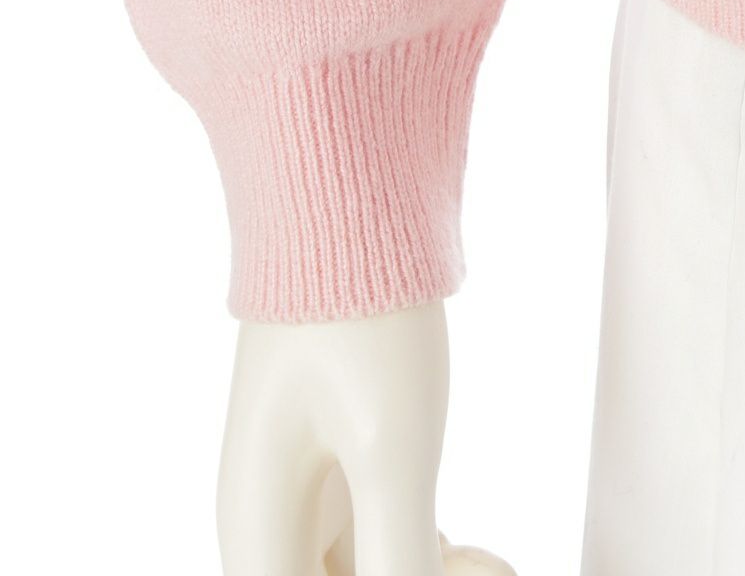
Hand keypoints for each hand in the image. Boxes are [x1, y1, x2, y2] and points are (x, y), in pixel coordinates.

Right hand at [217, 300, 513, 575]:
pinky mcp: (342, 456)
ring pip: (359, 575)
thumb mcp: (389, 451)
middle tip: (486, 566)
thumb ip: (398, 563)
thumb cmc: (358, 321)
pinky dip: (420, 552)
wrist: (348, 206)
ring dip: (419, 574)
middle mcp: (271, 516)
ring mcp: (307, 486)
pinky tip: (463, 549)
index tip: (457, 567)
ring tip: (487, 560)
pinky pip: (375, 538)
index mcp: (258, 527)